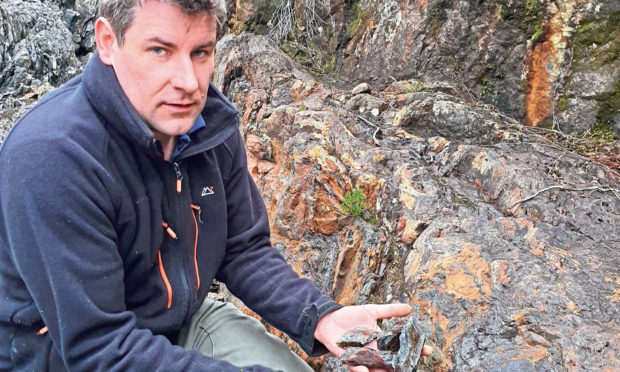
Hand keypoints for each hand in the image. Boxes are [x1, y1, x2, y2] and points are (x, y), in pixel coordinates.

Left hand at [314, 304, 432, 371]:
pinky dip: (360, 371)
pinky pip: (355, 367)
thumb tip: (409, 308)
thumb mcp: (372, 310)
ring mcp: (362, 356)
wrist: (329, 320)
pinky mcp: (348, 358)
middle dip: (402, 365)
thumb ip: (389, 310)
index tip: (428, 349)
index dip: (414, 350)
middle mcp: (374, 352)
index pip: (401, 347)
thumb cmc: (351, 317)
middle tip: (411, 366)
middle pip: (391, 361)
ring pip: (375, 368)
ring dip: (383, 371)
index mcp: (382, 342)